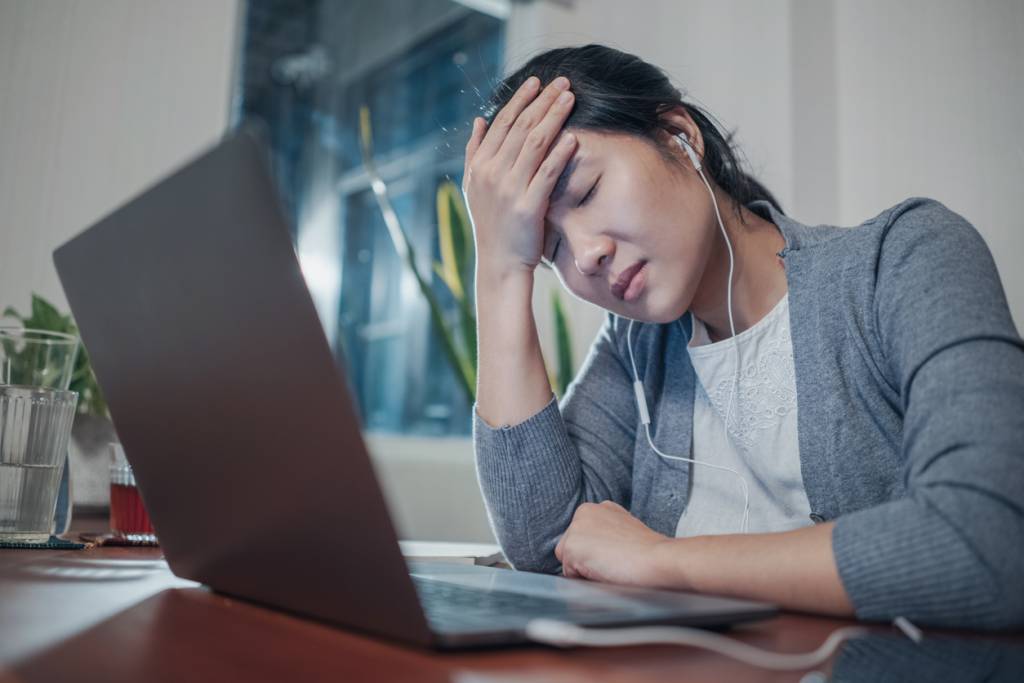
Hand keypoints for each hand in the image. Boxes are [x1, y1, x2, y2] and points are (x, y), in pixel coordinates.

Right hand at [462, 75, 577, 277]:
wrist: (498, 263)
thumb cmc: (491, 224)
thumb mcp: (474, 187)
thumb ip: (475, 152)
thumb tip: (479, 120)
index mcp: (480, 166)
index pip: (501, 124)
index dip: (520, 100)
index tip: (537, 82)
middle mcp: (492, 174)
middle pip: (520, 128)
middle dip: (542, 101)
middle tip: (562, 83)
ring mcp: (509, 190)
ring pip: (534, 144)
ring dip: (553, 118)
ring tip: (570, 99)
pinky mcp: (527, 207)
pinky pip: (546, 174)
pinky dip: (559, 154)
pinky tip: (572, 138)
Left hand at [554, 501, 673, 586]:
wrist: (658, 559)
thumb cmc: (649, 553)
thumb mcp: (625, 532)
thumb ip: (605, 536)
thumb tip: (593, 555)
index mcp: (599, 508)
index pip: (584, 539)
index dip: (598, 555)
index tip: (618, 556)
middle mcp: (584, 512)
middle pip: (572, 549)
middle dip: (587, 562)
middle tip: (615, 563)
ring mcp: (576, 528)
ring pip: (569, 562)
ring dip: (586, 571)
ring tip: (611, 567)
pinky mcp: (571, 546)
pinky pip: (570, 575)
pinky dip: (585, 581)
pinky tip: (606, 571)